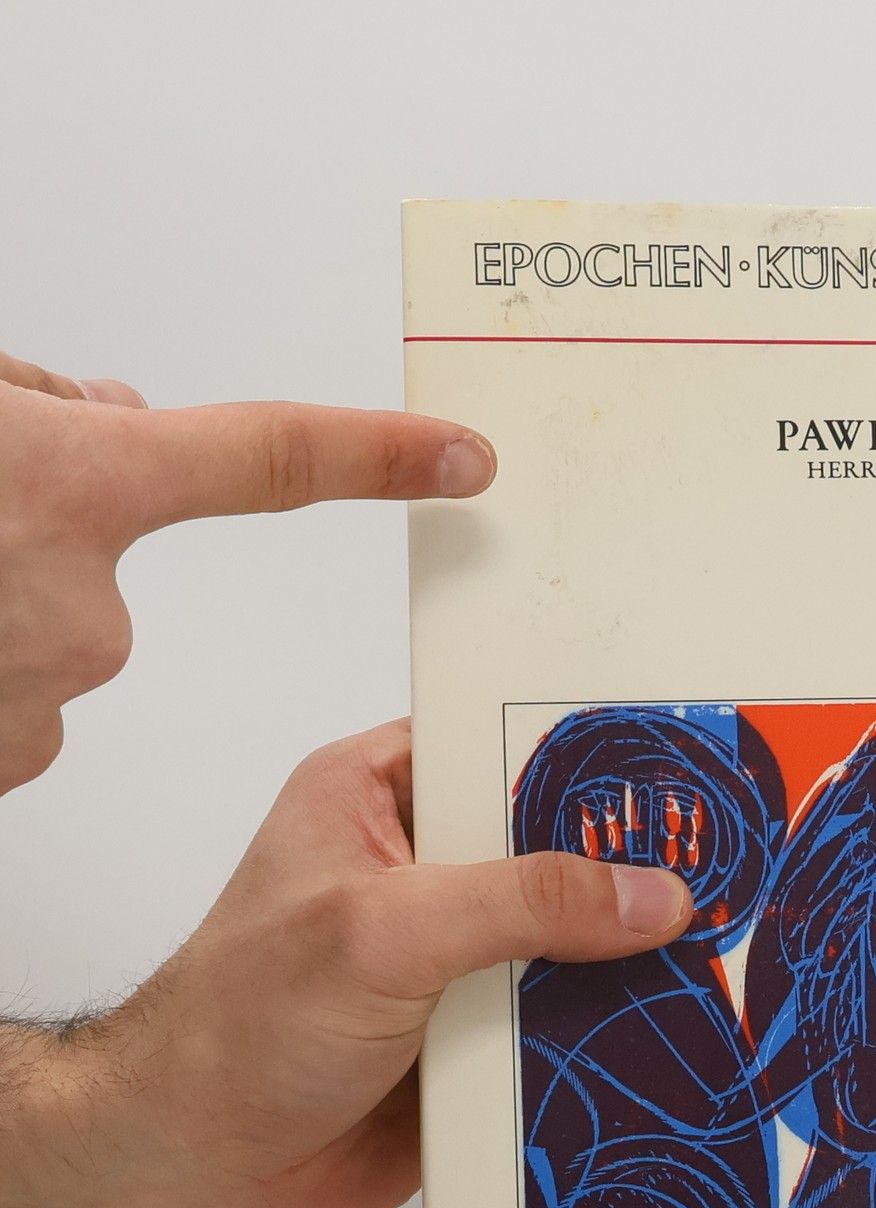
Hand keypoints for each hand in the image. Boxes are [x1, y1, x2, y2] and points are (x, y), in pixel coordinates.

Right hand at [0, 347, 495, 795]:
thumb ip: (51, 413)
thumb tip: (113, 415)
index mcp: (79, 489)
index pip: (265, 459)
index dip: (371, 455)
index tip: (459, 459)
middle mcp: (88, 609)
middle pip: (110, 565)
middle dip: (40, 538)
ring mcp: (46, 692)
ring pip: (54, 636)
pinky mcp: (4, 754)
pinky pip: (16, 698)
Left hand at [0, 721, 692, 1207]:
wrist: (192, 1178)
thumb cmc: (232, 1034)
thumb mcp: (384, 932)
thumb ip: (526, 902)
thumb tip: (653, 896)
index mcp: (376, 798)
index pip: (505, 745)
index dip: (590, 754)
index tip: (684, 763)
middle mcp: (424, 872)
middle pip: (559, 849)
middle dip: (631, 869)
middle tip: (730, 866)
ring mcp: (457, 962)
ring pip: (575, 945)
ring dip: (628, 963)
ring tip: (729, 948)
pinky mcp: (481, 1042)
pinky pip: (569, 1026)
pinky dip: (611, 1037)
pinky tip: (679, 1033)